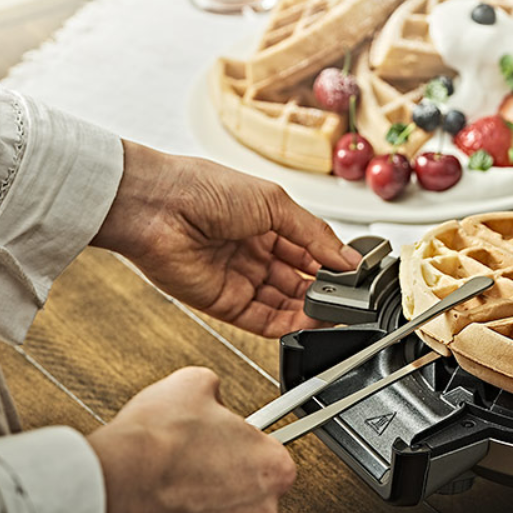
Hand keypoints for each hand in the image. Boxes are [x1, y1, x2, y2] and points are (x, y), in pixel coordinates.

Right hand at [88, 367, 294, 512]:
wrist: (118, 480)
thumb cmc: (157, 440)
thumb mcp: (196, 383)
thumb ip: (218, 391)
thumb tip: (212, 397)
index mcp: (274, 466)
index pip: (274, 453)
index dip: (247, 442)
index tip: (235, 440)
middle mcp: (263, 508)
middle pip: (255, 485)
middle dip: (230, 470)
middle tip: (203, 454)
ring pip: (229, 509)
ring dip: (211, 494)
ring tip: (183, 473)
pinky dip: (192, 511)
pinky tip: (173, 493)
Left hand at [92, 141, 359, 336]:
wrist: (157, 206)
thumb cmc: (203, 188)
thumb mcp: (273, 202)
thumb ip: (314, 234)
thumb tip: (346, 256)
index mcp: (267, 221)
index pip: (310, 249)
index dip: (332, 262)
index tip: (355, 273)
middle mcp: (254, 251)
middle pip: (300, 280)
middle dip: (326, 290)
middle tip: (350, 297)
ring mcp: (240, 279)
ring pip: (286, 304)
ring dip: (312, 310)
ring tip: (337, 310)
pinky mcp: (224, 303)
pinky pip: (264, 321)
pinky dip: (290, 324)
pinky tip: (311, 321)